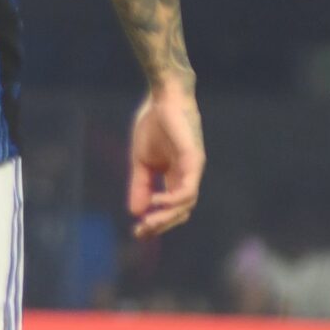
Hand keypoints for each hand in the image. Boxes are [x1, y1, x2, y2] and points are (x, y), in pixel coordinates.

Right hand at [127, 84, 203, 239]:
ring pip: (186, 205)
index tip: (136, 232)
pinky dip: (172, 200)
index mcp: (175, 176)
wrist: (162, 97)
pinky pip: (188, 189)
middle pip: (180, 212)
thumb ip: (140, 185)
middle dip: (160, 225)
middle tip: (140, 233)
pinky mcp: (194, 161)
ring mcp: (193, 170)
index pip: (170, 208)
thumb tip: (135, 212)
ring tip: (147, 222)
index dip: (155, 222)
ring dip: (166, 217)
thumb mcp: (140, 161)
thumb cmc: (153, 123)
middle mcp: (188, 176)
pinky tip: (156, 202)